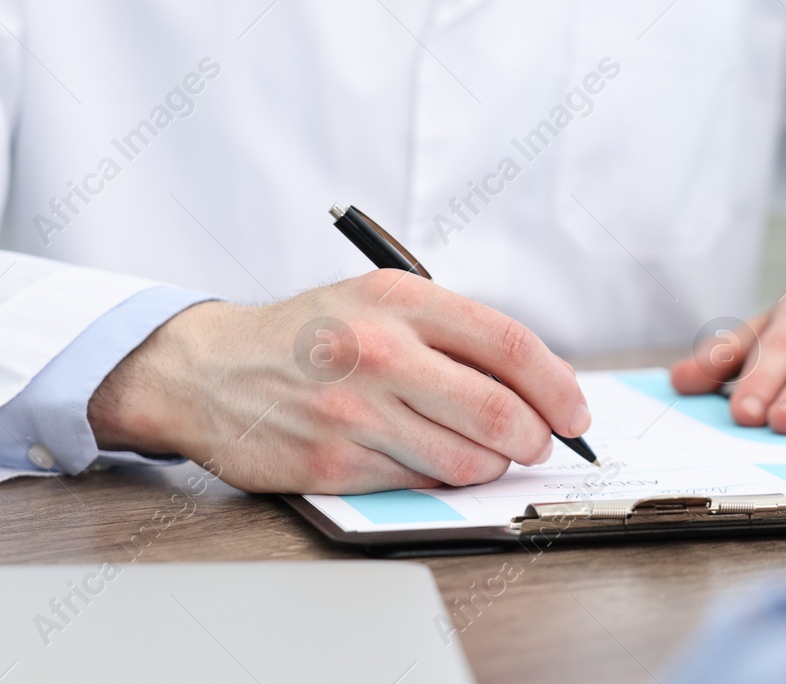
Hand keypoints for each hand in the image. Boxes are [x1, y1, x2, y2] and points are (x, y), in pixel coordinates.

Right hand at [87, 270, 590, 493]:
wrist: (211, 370)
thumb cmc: (312, 335)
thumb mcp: (379, 301)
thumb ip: (454, 332)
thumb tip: (541, 383)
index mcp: (400, 300)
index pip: (510, 345)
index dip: (557, 386)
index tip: (574, 411)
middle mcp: (380, 352)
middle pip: (500, 412)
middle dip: (535, 437)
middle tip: (538, 442)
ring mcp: (356, 413)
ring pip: (468, 460)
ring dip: (489, 464)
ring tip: (476, 448)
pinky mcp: (335, 464)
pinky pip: (421, 485)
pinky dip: (437, 478)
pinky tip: (420, 456)